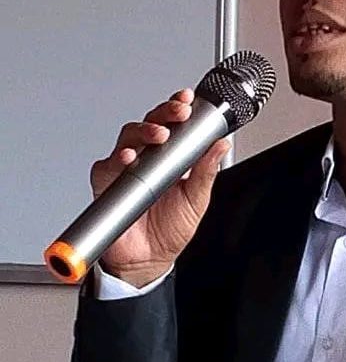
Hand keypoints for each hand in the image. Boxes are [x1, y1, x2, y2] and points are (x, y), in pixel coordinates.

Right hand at [90, 88, 230, 286]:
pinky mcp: (108, 184)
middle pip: (150, 124)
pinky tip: (129, 158)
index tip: (188, 100)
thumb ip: (206, 171)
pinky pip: (108, 166)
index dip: (178, 109)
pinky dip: (117, 159)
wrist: (149, 261)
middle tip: (178, 113)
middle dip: (163, 114)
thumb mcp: (197, 199)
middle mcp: (147, 159)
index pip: (173, 125)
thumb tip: (220, 145)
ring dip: (143, 132)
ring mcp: (126, 169)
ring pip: (129, 138)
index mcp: (171, 158)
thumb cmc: (171, 230)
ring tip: (159, 135)